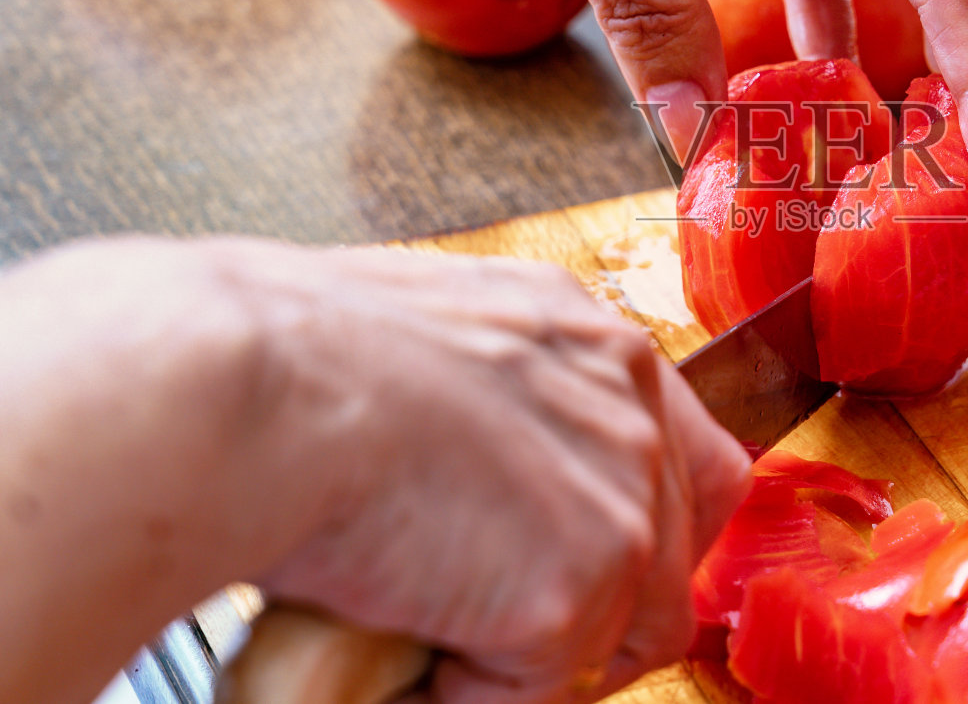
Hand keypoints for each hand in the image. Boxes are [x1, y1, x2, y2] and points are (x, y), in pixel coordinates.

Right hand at [233, 242, 751, 702]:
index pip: (679, 448)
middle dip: (604, 606)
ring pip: (623, 633)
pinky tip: (396, 656)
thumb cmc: (287, 359)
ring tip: (432, 644)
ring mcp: (616, 498)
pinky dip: (464, 696)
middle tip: (503, 633)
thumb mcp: (425, 346)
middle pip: (678, 545)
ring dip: (534, 661)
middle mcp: (626, 407)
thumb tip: (475, 476)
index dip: (642, 521)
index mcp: (586, 338)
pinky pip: (535, 691)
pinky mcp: (575, 588)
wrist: (249, 389)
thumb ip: (488, 403)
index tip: (590, 566)